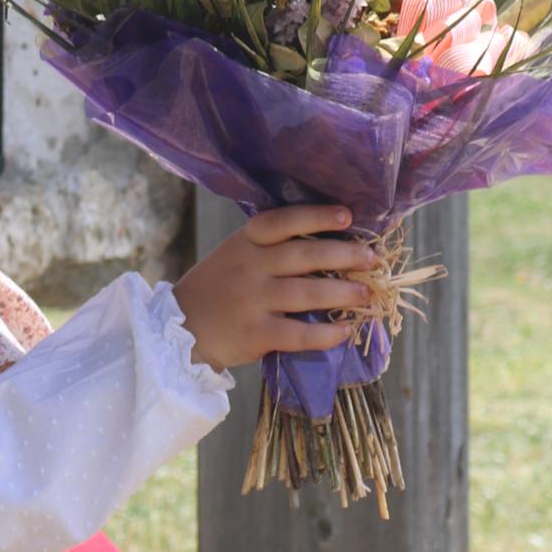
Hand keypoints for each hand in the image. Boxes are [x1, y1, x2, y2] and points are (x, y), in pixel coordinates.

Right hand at [173, 204, 378, 372]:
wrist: (178, 329)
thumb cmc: (219, 288)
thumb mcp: (236, 254)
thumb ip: (271, 247)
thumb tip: (330, 241)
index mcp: (247, 242)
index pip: (284, 221)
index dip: (317, 217)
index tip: (347, 216)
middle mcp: (250, 267)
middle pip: (304, 255)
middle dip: (344, 254)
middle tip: (372, 259)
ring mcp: (252, 302)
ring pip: (307, 293)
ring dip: (343, 293)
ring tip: (367, 294)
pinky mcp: (255, 335)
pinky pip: (298, 334)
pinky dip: (325, 334)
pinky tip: (345, 332)